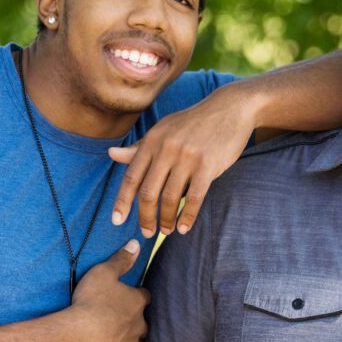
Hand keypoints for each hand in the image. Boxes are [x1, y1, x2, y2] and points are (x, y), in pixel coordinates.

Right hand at [69, 240, 149, 341]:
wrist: (80, 335)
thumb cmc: (92, 301)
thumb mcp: (103, 272)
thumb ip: (121, 259)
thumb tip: (136, 244)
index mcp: (137, 303)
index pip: (144, 297)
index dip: (137, 295)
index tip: (130, 295)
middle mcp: (139, 326)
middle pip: (143, 323)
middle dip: (134, 321)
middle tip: (120, 319)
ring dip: (127, 341)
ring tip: (114, 338)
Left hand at [109, 87, 254, 236]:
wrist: (229, 109)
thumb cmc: (194, 122)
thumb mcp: (164, 130)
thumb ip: (139, 147)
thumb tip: (111, 155)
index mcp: (152, 140)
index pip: (131, 177)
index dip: (122, 202)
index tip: (117, 221)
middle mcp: (166, 148)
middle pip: (148, 192)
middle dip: (145, 217)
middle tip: (147, 232)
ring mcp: (187, 157)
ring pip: (169, 198)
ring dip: (166, 220)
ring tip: (167, 230)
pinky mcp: (208, 164)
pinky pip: (194, 197)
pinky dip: (187, 216)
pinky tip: (184, 227)